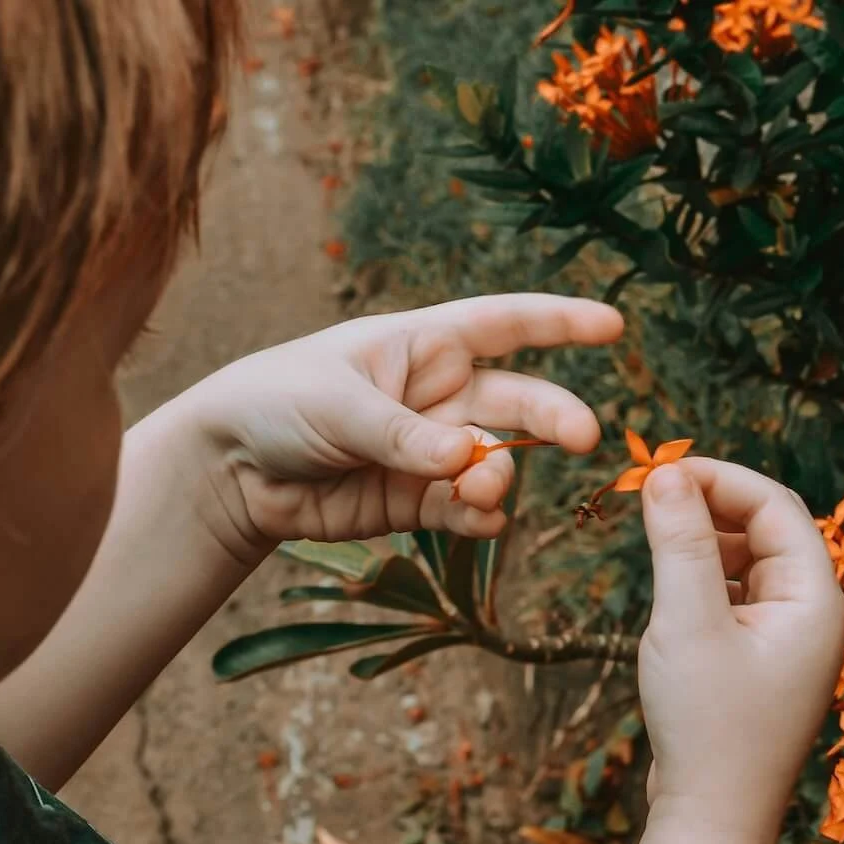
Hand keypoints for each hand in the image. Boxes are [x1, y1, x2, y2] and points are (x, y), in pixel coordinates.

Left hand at [173, 294, 624, 558]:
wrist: (229, 470)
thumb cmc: (275, 402)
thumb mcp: (336, 404)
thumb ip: (403, 434)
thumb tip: (465, 460)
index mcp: (424, 344)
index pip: (505, 324)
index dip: (561, 322)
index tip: (614, 326)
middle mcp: (440, 395)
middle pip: (518, 401)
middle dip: (555, 416)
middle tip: (584, 437)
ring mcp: (435, 451)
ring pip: (497, 460)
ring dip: (501, 475)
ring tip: (481, 490)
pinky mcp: (420, 501)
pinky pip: (469, 510)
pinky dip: (481, 519)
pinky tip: (478, 521)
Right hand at [637, 459, 843, 843]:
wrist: (714, 821)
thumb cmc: (708, 728)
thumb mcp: (687, 622)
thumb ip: (679, 543)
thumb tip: (664, 473)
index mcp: (817, 600)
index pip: (776, 507)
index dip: (719, 478)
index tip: (658, 468)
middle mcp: (815, 616)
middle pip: (768, 529)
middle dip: (712, 505)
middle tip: (649, 495)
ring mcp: (791, 642)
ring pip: (751, 563)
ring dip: (706, 542)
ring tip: (655, 539)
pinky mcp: (763, 665)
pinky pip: (740, 599)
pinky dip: (706, 581)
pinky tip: (670, 591)